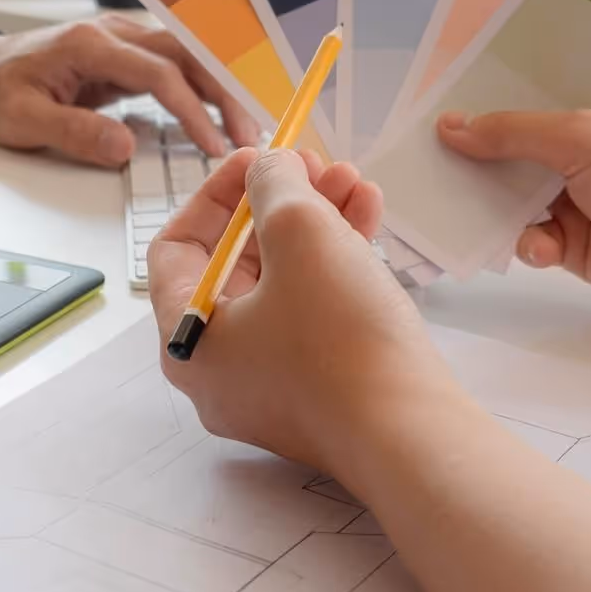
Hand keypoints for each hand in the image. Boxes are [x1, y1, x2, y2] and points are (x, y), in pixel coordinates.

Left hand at [0, 17, 260, 166]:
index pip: (157, 72)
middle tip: (247, 134)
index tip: (212, 144)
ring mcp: (120, 39)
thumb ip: (73, 132)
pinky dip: (201, 86)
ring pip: (185, 55)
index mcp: (88, 44)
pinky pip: (173, 64)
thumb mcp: (23, 121)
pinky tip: (218, 113)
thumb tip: (125, 147)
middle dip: (221, 93)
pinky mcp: (124, 53)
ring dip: (217, 88)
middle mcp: (111, 33)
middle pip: (184, 55)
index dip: (191, 108)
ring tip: (243, 127)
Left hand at [147, 147, 450, 472]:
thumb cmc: (340, 336)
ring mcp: (271, 388)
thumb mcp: (300, 232)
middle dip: (279, 203)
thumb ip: (274, 183)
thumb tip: (270, 168)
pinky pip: (315, 315)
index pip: (177, 246)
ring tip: (355, 182)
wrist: (413, 435)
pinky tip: (370, 217)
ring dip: (317, 224)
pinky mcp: (321, 395)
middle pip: (236, 263)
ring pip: (284, 285)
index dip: (217, 191)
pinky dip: (337, 265)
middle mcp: (219, 372)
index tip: (260, 156)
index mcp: (187, 340)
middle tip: (316, 165)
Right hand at [436, 93, 590, 322]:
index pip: (527, 88)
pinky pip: (528, 239)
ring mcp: (577, 196)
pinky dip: (526, 245)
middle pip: (509, 144)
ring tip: (458, 208)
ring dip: (489, 204)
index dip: (483, 92)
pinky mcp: (575, 244)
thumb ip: (514, 132)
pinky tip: (540, 249)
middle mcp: (582, 146)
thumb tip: (451, 126)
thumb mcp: (586, 138)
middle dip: (472, 152)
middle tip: (422, 157)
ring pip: (510, 195)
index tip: (431, 96)